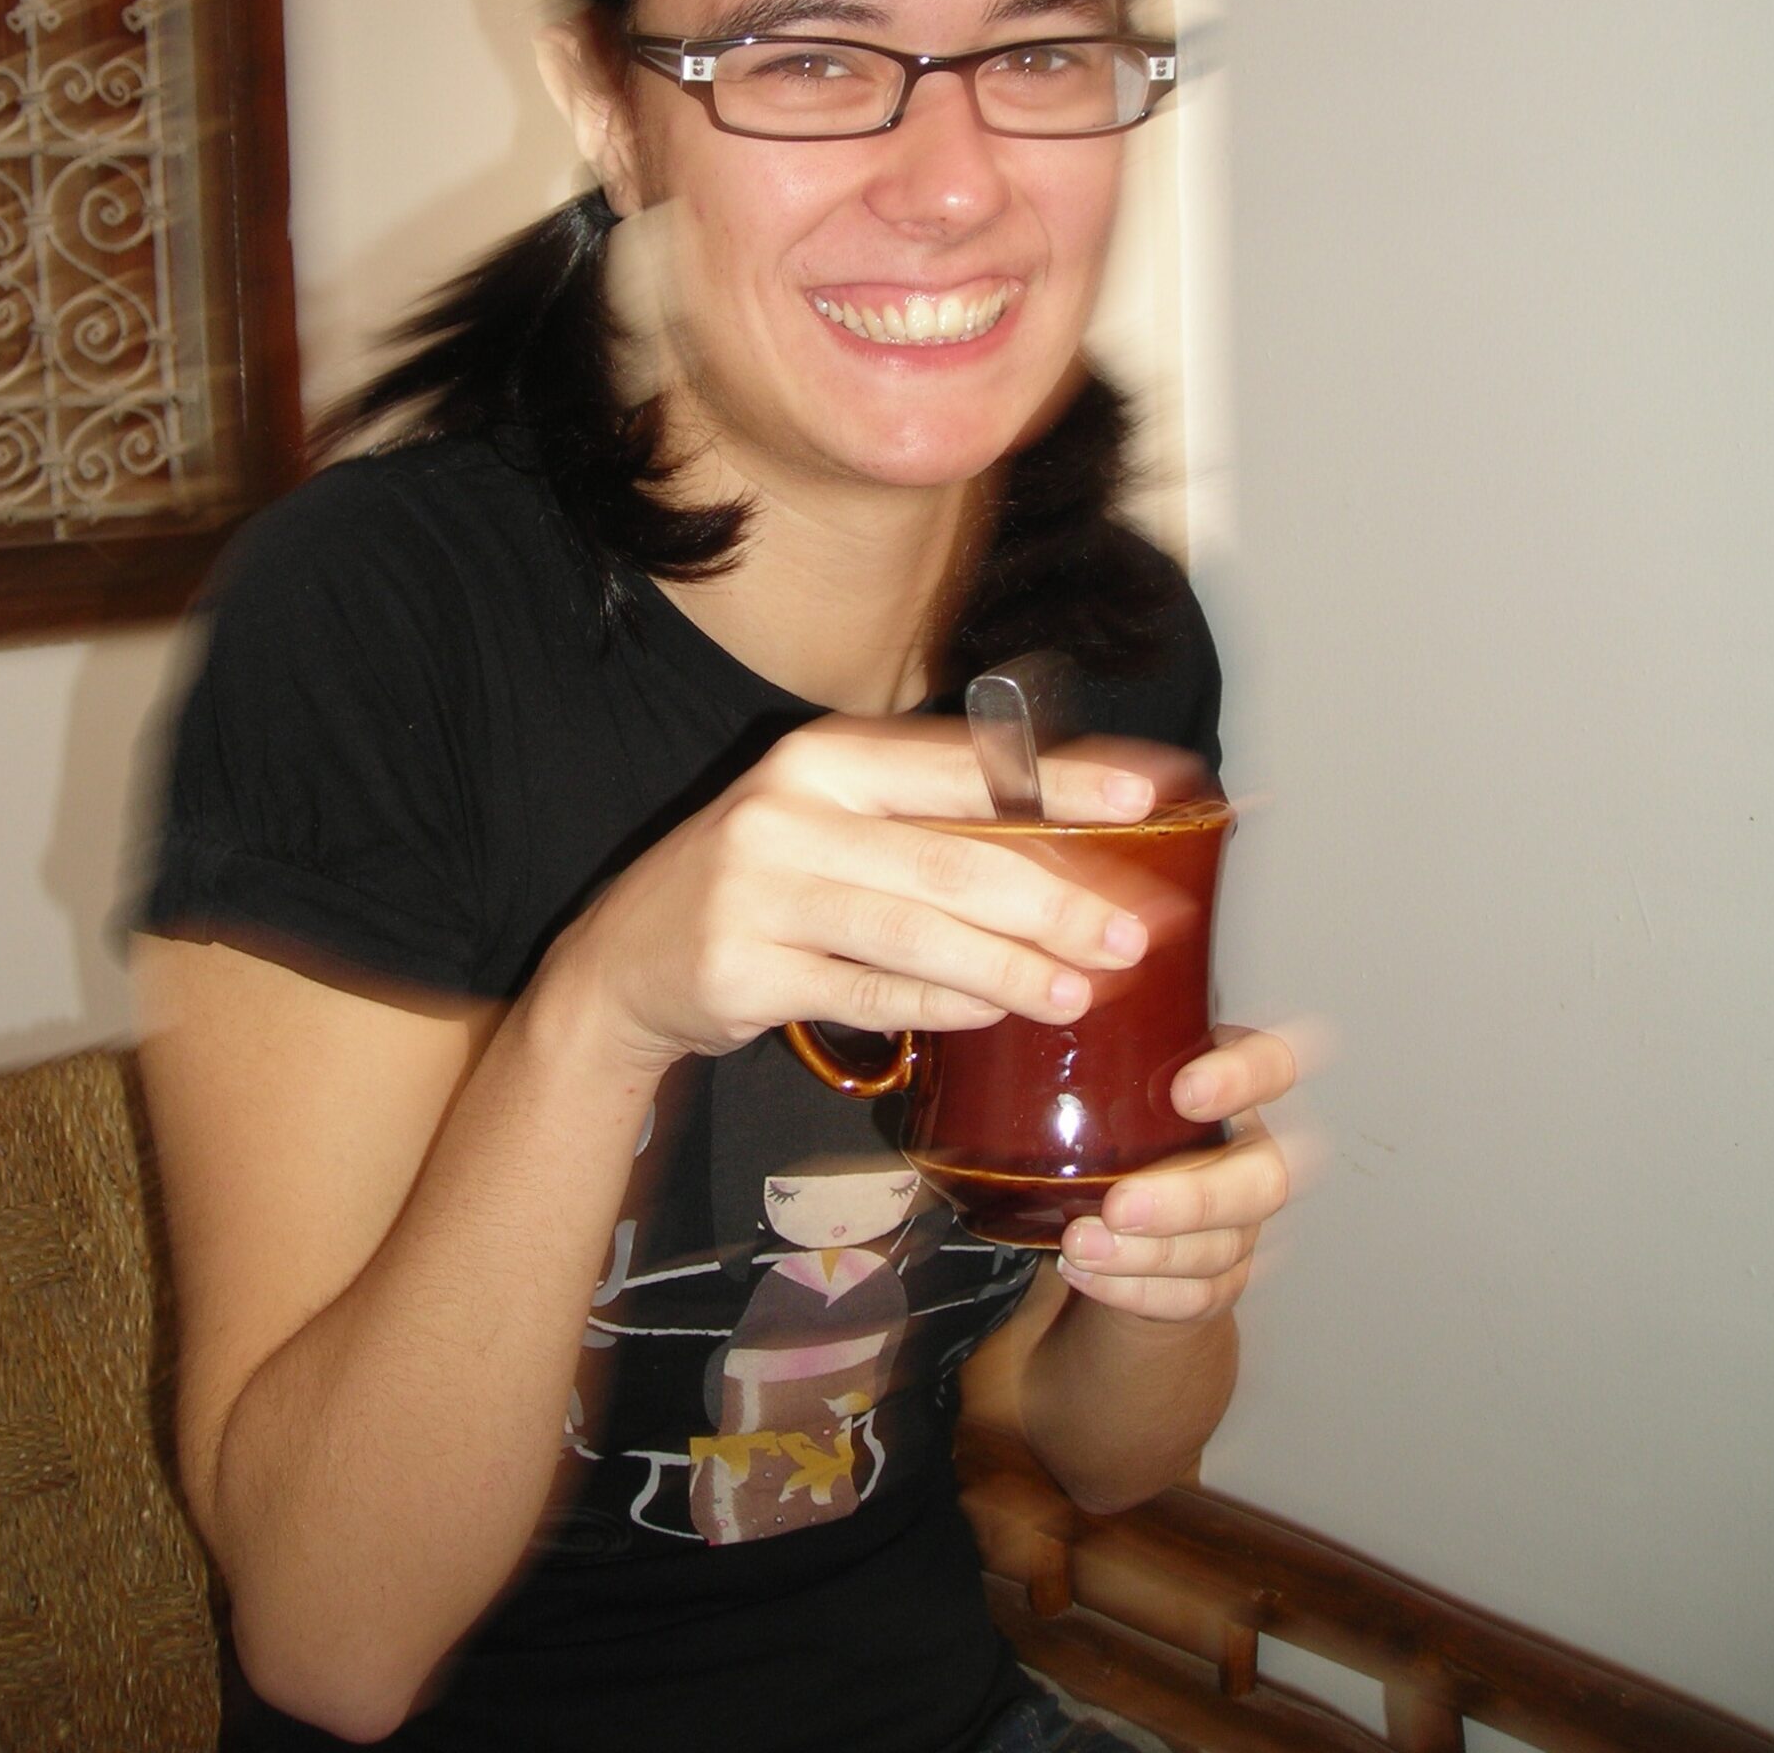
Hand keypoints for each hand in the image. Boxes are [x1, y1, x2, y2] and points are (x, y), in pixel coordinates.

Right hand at [543, 715, 1200, 1074]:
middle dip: (1055, 899)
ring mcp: (760, 890)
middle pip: (951, 856)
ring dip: (1009, 966)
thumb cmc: (763, 883)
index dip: (1063, 779)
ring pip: (914, 932)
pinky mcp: (742, 969)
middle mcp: (790, 809)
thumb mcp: (833, 824)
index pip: (967, 764)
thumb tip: (1081, 844)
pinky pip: (866, 992)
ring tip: (1080, 992)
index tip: (1148, 795)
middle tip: (1132, 935)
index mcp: (826, 756)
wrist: (626, 959)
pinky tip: (994, 1016)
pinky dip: (939, 1008)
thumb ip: (932, 826)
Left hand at [1056, 1025, 1295, 1319]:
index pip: (1274, 1066)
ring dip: (1147, 1253)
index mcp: (1235, 1087)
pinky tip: (1085, 1273)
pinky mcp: (1220, 1280)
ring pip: (1221, 1248)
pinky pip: (1193, 1297)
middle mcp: (1252, 1154)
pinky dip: (1135, 1291)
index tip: (1186, 1091)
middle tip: (1117, 1203)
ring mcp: (1243, 1225)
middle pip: (1265, 1182)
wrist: (1118, 1210)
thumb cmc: (1108, 1118)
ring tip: (1078, 1244)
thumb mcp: (1103, 1073)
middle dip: (1193, 1198)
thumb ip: (1083, 1044)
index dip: (1245, 1079)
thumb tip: (1020, 1008)